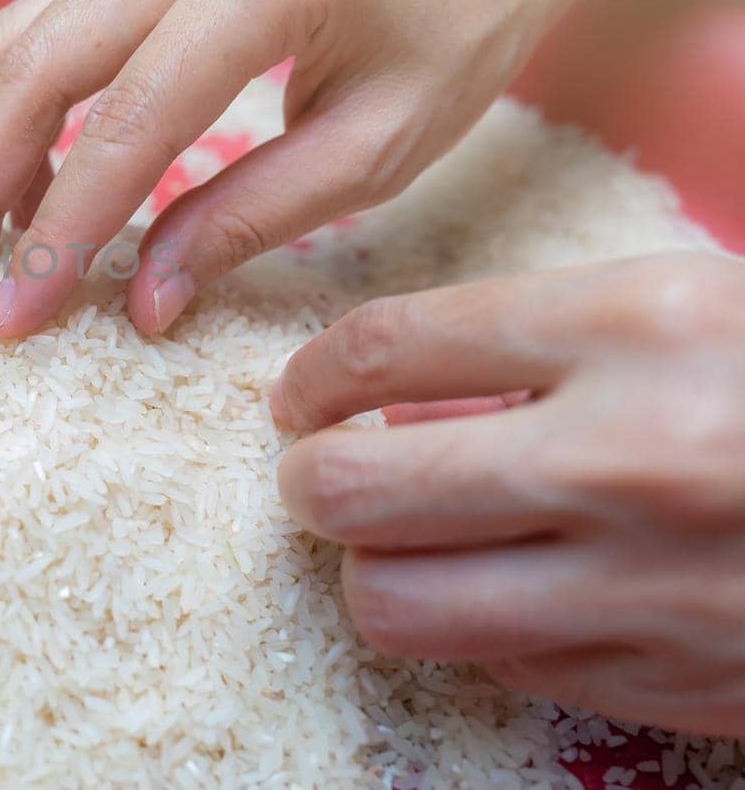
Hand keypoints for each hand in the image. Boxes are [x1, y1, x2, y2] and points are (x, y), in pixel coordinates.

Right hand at [0, 0, 588, 337]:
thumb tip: (140, 303)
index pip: (130, 119)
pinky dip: (8, 110)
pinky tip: (14, 189)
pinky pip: (43, 24)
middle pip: (35, 61)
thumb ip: (251, 220)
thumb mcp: (376, 152)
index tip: (13, 314)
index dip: (60, 228)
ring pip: (17, 34)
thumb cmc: (449, 45)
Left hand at [274, 252, 744, 735]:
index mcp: (635, 324)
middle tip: (327, 472)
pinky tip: (519, 587)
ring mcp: (647, 584)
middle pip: (349, 489)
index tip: (301, 397)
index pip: (386, 349)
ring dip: (375, 569)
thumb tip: (386, 396)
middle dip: (311, 480)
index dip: (312, 378)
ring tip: (405, 539)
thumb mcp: (684, 306)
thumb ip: (536, 341)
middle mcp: (626, 457)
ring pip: (393, 604)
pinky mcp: (671, 680)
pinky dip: (481, 627)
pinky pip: (496, 664)